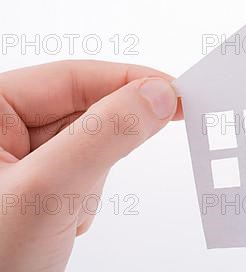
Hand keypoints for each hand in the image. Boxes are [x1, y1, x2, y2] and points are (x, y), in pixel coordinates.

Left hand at [0, 61, 180, 271]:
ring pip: (89, 143)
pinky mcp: (37, 185)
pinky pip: (84, 171)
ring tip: (66, 213)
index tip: (175, 93)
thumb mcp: (48, 190)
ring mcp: (19, 159)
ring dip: (93, 177)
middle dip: (104, 146)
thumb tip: (158, 95)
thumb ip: (106, 135)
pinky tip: (65, 221)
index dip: (129, 82)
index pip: (73, 77)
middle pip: (84, 110)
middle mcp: (2, 130)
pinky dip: (87, 195)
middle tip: (116, 166)